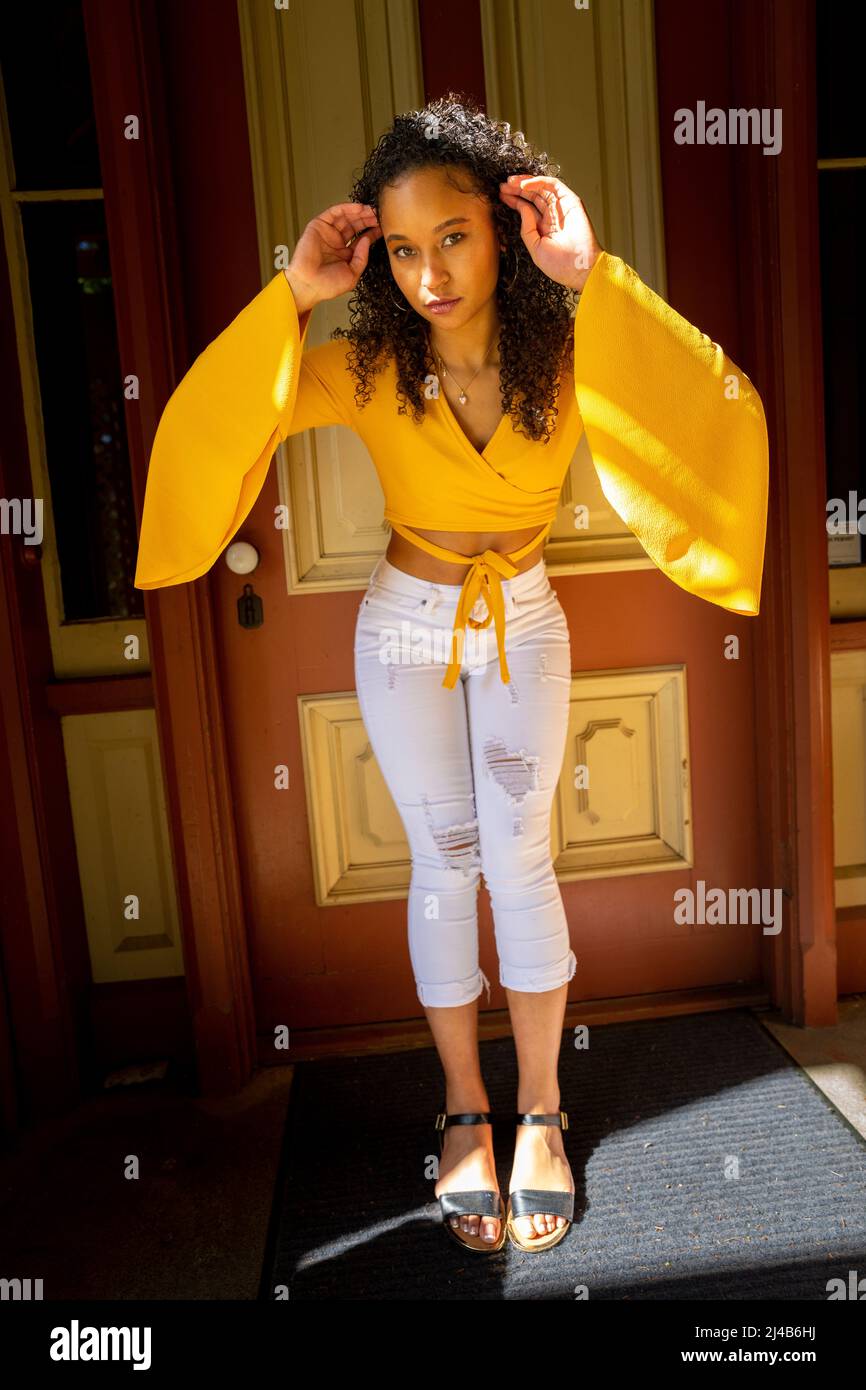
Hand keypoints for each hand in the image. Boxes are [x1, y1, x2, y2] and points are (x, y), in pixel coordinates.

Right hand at [286, 202, 381, 307]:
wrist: (308, 285)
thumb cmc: (327, 285)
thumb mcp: (353, 274)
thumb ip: (362, 257)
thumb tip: (366, 239)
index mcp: (345, 254)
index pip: (361, 238)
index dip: (373, 232)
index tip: (383, 227)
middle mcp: (337, 242)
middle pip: (355, 225)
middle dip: (367, 219)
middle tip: (379, 215)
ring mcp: (328, 233)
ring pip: (346, 217)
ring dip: (359, 212)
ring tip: (371, 210)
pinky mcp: (318, 226)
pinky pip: (334, 212)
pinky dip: (346, 208)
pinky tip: (359, 208)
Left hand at [498, 175, 602, 290]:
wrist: (580, 268)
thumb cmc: (560, 265)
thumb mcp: (535, 248)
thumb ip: (527, 228)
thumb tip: (522, 208)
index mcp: (544, 228)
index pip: (527, 209)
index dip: (514, 201)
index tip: (501, 196)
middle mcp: (552, 216)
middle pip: (532, 196)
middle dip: (517, 190)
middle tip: (503, 186)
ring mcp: (561, 208)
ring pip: (541, 188)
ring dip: (525, 183)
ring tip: (510, 183)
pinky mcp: (570, 201)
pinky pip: (553, 185)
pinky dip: (539, 182)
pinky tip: (525, 185)